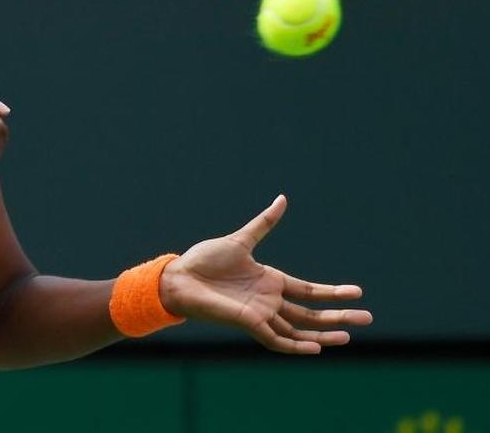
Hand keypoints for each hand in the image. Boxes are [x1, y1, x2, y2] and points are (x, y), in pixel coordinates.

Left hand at [158, 195, 372, 353]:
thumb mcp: (241, 240)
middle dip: (339, 316)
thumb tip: (283, 199)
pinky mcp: (248, 323)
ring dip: (324, 334)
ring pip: (299, 330)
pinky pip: (276, 340)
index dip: (333, 293)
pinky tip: (317, 347)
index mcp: (270, 281)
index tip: (358, 291)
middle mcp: (269, 300)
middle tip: (368, 318)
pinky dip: (296, 346)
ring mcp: (260, 314)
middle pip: (311, 314)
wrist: (179, 277)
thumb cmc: (204, 260)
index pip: (309, 291)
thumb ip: (264, 223)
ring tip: (349, 335)